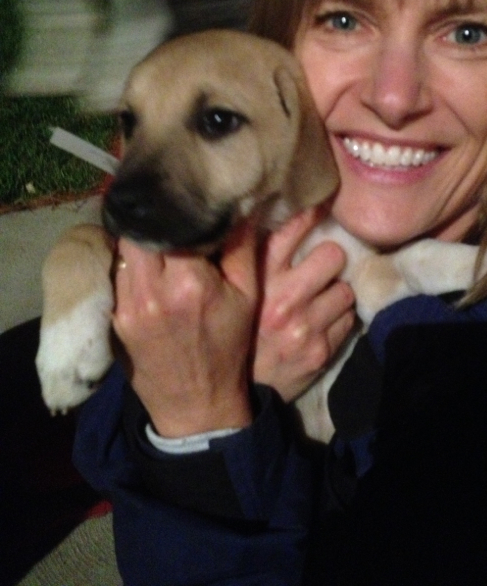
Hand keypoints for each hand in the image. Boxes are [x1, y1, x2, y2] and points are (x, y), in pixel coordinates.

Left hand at [112, 222, 258, 437]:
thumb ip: (242, 247)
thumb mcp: (248, 296)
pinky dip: (129, 268)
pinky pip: (116, 277)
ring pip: (122, 253)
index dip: (174, 211)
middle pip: (137, 234)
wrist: (197, 404)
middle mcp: (154, 292)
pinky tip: (146, 271)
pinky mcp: (116, 319)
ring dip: (138, 244)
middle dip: (151, 225)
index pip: (170, 224)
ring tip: (157, 244)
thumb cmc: (228, 346)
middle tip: (167, 222)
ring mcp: (129, 307)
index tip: (185, 207)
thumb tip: (237, 205)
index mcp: (192, 282)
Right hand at [253, 209, 355, 401]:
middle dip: (330, 260)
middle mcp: (283, 299)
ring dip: (336, 293)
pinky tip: (321, 323)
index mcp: (257, 279)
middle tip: (320, 268)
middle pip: (332, 256)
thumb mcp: (235, 291)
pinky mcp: (321, 350)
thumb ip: (251, 259)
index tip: (320, 202)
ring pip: (345, 290)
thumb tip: (265, 220)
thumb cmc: (235, 332)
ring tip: (320, 300)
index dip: (310, 212)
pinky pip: (348, 320)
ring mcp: (306, 326)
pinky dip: (338, 319)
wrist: (233, 391)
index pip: (290, 230)